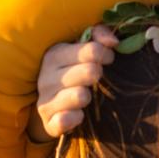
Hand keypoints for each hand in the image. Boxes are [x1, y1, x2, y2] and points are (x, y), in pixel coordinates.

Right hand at [29, 25, 117, 142]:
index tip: (107, 59)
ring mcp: (45, 101)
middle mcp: (46, 77)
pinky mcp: (48, 123)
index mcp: (54, 54)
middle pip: (91, 72)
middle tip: (95, 77)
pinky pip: (68, 120)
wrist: (49, 103)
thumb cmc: (72, 69)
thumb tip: (113, 42)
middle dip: (98, 74)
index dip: (106, 54)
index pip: (92, 50)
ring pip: (81, 96)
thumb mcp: (82, 46)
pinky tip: (78, 112)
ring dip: (88, 96)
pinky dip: (77, 117)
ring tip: (83, 94)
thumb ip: (99, 34)